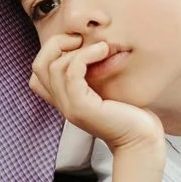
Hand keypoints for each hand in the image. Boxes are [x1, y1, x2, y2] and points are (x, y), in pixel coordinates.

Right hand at [30, 36, 163, 151]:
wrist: (141, 141)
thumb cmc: (131, 114)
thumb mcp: (106, 88)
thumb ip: (94, 72)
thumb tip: (96, 43)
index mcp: (65, 99)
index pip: (38, 73)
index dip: (52, 51)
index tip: (78, 44)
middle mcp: (62, 104)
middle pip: (38, 66)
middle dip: (56, 44)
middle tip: (80, 40)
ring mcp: (69, 107)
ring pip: (53, 67)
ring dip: (76, 49)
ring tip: (101, 47)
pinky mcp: (81, 108)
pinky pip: (71, 72)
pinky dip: (85, 55)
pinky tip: (102, 51)